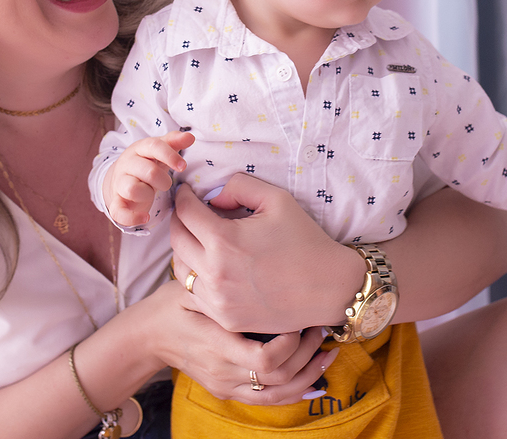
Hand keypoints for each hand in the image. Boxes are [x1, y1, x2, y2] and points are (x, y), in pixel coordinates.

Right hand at [103, 131, 192, 225]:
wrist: (121, 179)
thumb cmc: (147, 163)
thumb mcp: (159, 151)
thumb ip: (174, 142)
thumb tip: (190, 136)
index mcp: (139, 149)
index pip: (154, 146)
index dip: (170, 155)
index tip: (183, 166)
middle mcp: (127, 164)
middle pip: (148, 170)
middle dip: (163, 180)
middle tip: (166, 183)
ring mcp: (119, 183)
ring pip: (132, 189)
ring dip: (147, 194)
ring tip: (150, 193)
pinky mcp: (116, 203)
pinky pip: (119, 212)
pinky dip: (132, 218)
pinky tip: (145, 217)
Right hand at [145, 281, 339, 404]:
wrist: (148, 337)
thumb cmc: (172, 304)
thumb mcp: (190, 288)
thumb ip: (215, 280)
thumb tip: (244, 254)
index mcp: (215, 345)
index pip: (264, 359)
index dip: (289, 345)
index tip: (298, 321)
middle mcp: (222, 372)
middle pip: (277, 378)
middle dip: (306, 357)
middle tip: (321, 331)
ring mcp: (225, 386)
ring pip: (278, 395)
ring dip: (308, 376)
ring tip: (327, 354)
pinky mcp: (227, 391)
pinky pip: (268, 400)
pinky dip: (295, 391)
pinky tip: (315, 378)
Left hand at [169, 173, 362, 333]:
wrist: (329, 288)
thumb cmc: (305, 240)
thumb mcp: (276, 199)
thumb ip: (238, 187)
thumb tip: (212, 197)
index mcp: (224, 240)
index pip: (185, 212)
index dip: (183, 196)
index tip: (186, 191)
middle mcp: (215, 273)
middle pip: (177, 240)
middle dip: (179, 220)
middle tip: (188, 211)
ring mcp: (218, 300)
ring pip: (181, 269)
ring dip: (185, 249)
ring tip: (198, 238)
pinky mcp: (225, 318)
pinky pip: (194, 294)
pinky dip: (196, 277)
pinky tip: (210, 266)